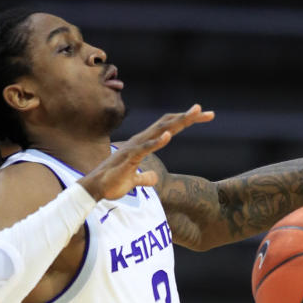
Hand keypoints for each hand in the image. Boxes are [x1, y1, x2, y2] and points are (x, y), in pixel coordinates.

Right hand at [80, 104, 214, 200]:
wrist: (95, 189)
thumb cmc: (113, 182)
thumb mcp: (134, 181)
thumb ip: (144, 177)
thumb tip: (154, 177)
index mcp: (144, 144)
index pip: (168, 128)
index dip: (185, 121)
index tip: (204, 117)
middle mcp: (141, 141)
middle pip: (167, 124)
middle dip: (188, 117)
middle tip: (207, 112)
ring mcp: (135, 148)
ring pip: (159, 131)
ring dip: (177, 122)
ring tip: (193, 114)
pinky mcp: (129, 158)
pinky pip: (145, 148)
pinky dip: (157, 141)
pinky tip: (169, 135)